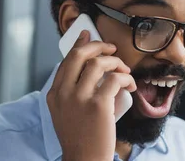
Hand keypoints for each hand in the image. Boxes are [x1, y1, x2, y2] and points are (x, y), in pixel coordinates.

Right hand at [47, 31, 136, 160]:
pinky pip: (115, 79)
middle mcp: (64, 93)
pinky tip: (130, 85)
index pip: (66, 61)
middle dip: (97, 45)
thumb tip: (89, 69)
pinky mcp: (98, 105)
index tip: (88, 35)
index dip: (79, 45)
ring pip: (99, 64)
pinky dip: (126, 78)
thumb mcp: (66, 113)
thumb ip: (71, 92)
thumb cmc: (80, 138)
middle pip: (79, 55)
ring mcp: (80, 98)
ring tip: (124, 71)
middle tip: (111, 48)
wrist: (84, 159)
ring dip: (116, 63)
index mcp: (55, 94)